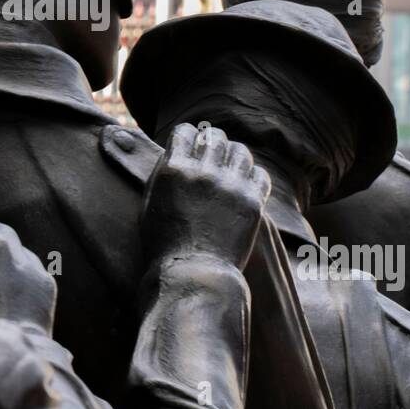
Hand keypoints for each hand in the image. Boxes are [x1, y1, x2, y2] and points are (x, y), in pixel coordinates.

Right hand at [143, 123, 269, 269]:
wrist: (193, 276)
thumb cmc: (164, 244)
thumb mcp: (150, 204)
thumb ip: (162, 173)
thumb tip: (175, 149)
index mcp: (173, 170)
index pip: (186, 131)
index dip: (190, 136)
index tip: (193, 144)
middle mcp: (202, 172)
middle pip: (216, 136)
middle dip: (214, 142)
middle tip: (214, 154)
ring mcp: (229, 186)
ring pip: (240, 151)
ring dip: (234, 157)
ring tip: (231, 169)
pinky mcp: (252, 202)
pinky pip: (260, 173)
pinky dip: (253, 176)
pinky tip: (246, 186)